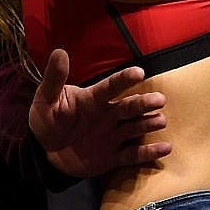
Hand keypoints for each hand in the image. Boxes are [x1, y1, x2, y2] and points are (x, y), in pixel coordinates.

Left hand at [29, 48, 171, 176]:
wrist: (44, 152)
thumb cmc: (47, 120)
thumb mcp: (47, 98)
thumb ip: (54, 78)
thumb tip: (59, 52)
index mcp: (93, 99)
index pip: (111, 86)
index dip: (124, 79)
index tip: (139, 72)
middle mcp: (107, 115)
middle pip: (129, 107)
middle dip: (144, 103)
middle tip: (159, 100)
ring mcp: (112, 136)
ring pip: (135, 128)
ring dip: (148, 124)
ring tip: (160, 120)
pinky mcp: (113, 157)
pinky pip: (133, 155)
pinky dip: (149, 152)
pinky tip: (165, 148)